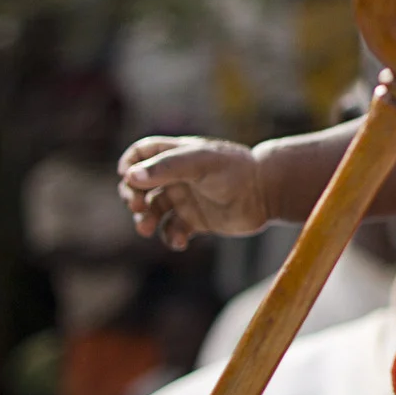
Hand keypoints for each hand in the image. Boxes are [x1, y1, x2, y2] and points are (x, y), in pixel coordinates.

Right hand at [117, 136, 269, 248]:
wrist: (267, 192)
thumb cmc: (234, 170)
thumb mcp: (199, 163)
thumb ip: (166, 168)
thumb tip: (129, 176)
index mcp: (178, 155)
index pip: (142, 153)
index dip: (130, 163)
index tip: (128, 176)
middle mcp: (179, 176)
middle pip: (141, 185)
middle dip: (133, 196)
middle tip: (138, 206)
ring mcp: (187, 199)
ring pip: (154, 210)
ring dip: (145, 220)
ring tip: (146, 229)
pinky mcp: (197, 221)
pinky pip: (173, 231)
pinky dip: (171, 237)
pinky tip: (180, 240)